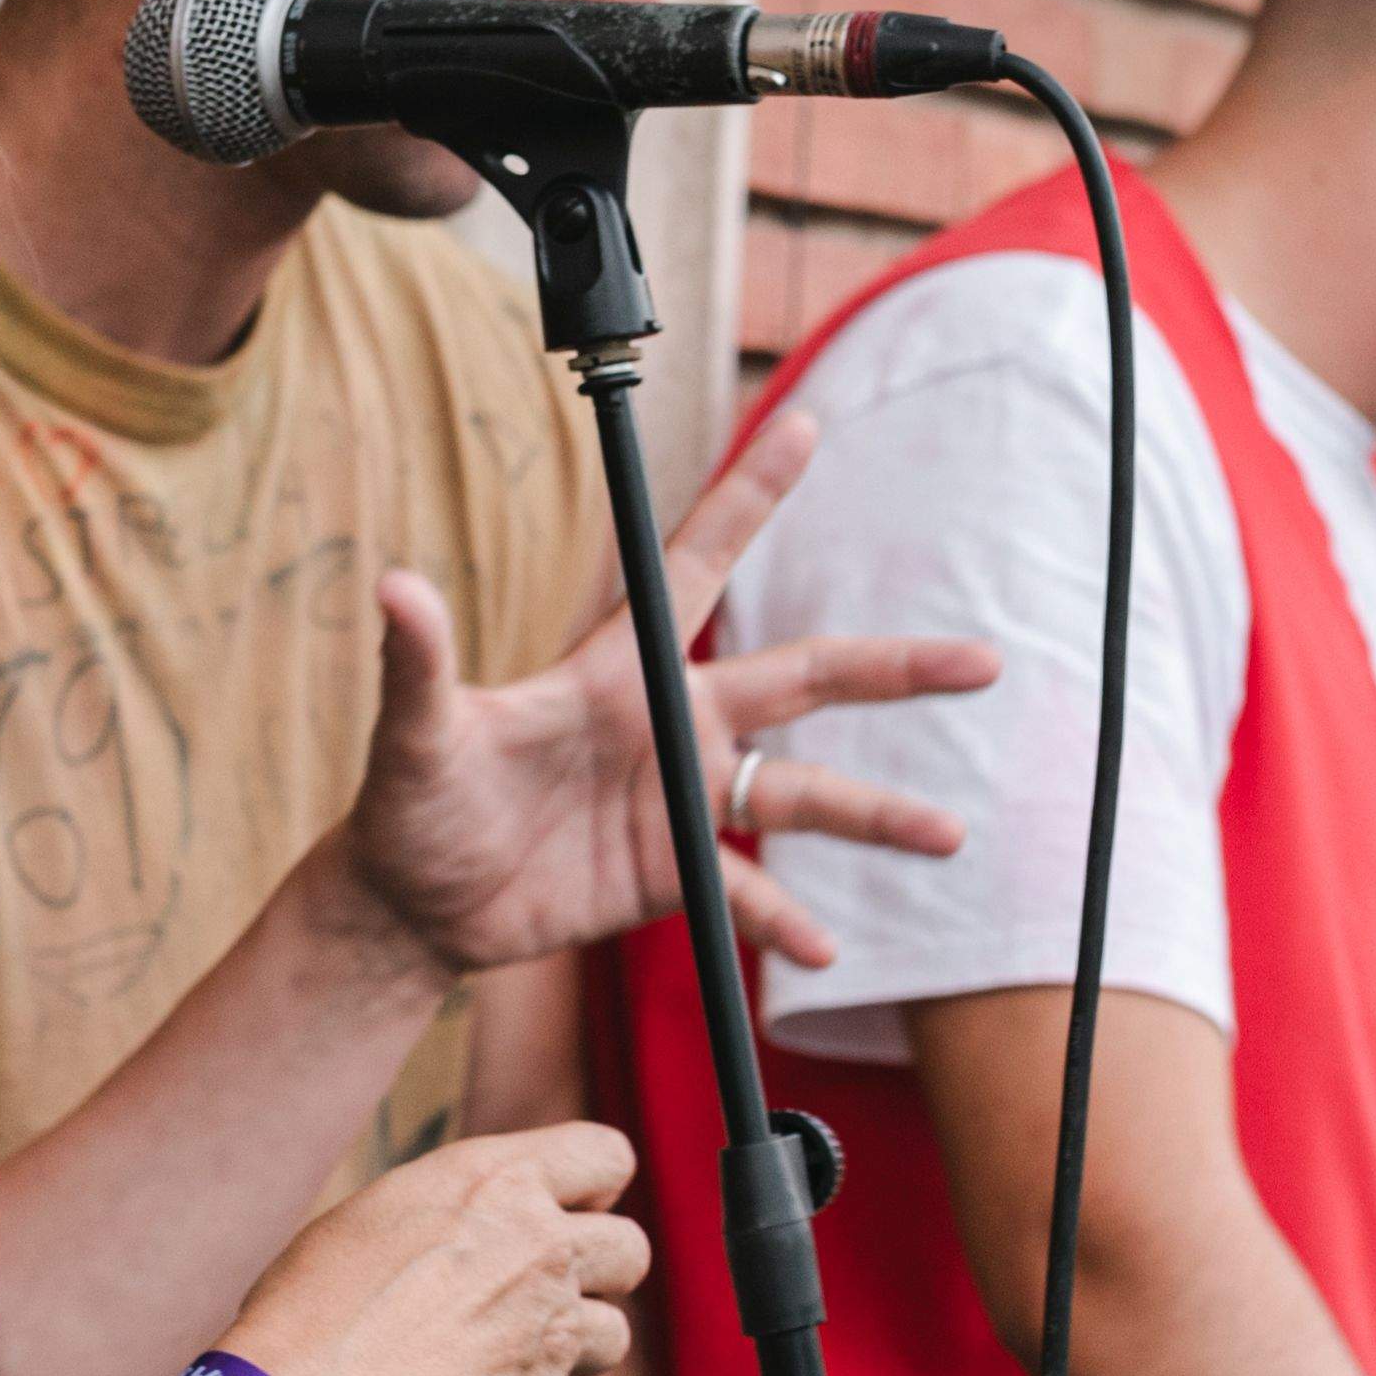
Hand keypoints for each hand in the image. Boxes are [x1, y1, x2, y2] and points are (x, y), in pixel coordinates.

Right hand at [227, 1127, 649, 1375]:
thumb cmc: (313, 1305)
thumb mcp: (386, 1212)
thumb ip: (468, 1207)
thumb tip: (500, 1219)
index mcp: (500, 1184)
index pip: (607, 1156)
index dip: (591, 1184)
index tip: (567, 1206)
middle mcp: (543, 1253)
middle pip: (631, 1250)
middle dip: (600, 1267)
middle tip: (541, 1284)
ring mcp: (550, 1339)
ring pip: (612, 1335)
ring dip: (571, 1341)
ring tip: (501, 1348)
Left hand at [339, 404, 995, 978]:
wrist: (414, 906)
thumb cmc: (412, 805)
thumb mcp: (416, 735)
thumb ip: (419, 664)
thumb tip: (395, 589)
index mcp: (619, 670)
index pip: (698, 564)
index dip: (752, 494)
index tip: (805, 424)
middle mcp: (670, 725)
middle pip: (804, 680)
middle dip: (894, 669)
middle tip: (980, 663)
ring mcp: (682, 800)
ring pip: (803, 795)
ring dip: (876, 816)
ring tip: (946, 834)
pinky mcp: (676, 874)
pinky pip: (748, 894)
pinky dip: (785, 919)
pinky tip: (824, 951)